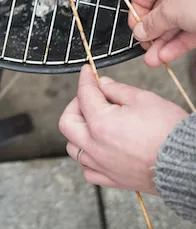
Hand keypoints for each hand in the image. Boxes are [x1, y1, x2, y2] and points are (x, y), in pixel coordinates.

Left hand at [59, 66, 187, 193]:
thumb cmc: (170, 132)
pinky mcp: (112, 179)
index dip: (85, 79)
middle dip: (75, 105)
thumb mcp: (144, 99)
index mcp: (101, 123)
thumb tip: (103, 84)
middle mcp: (96, 146)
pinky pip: (88, 170)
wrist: (188, 163)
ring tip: (93, 122)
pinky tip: (98, 148)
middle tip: (90, 98)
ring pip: (73, 148)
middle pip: (67, 122)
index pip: (84, 95)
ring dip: (78, 132)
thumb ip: (117, 90)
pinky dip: (88, 159)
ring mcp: (102, 165)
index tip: (87, 72)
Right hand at [128, 0, 195, 67]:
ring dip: (163, 42)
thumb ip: (152, 23)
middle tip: (144, 43)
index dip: (138, 6)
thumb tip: (140, 31)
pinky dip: (177, 44)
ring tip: (153, 58)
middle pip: (162, 7)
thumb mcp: (171, 11)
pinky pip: (189, 31)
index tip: (136, 24)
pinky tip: (166, 55)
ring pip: (176, 22)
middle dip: (152, 30)